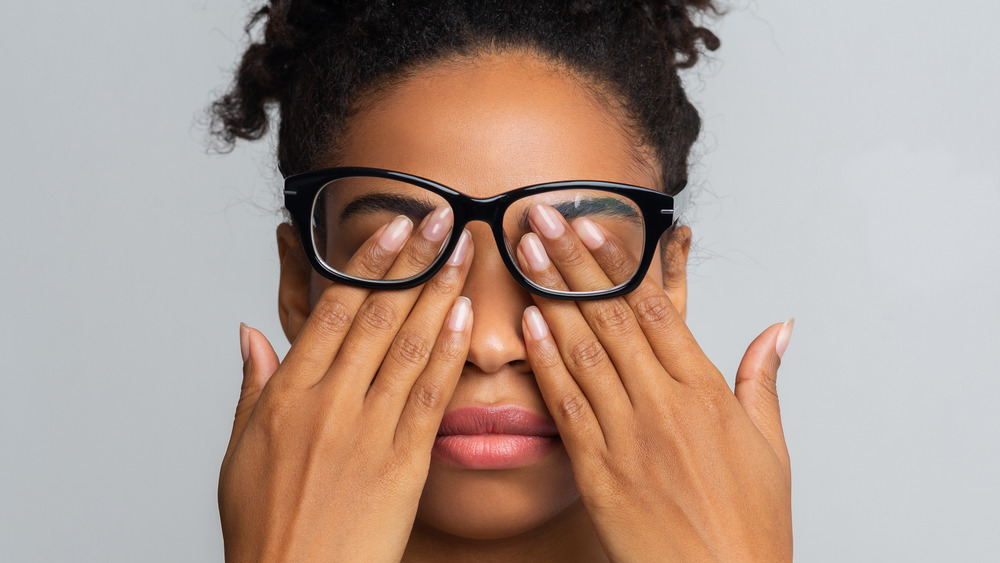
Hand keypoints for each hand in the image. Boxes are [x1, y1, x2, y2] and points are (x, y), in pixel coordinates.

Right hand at [220, 210, 473, 561]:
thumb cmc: (265, 524)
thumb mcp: (239, 450)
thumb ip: (252, 384)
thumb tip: (250, 334)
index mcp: (287, 393)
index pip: (333, 309)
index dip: (368, 262)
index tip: (394, 226)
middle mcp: (329, 402)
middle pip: (378, 315)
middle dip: (414, 261)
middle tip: (443, 218)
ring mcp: (367, 430)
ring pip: (409, 345)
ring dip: (441, 293)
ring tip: (464, 252)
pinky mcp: (403, 463)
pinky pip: (430, 397)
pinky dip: (449, 353)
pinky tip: (466, 318)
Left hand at [515, 205, 792, 561]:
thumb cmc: (749, 523)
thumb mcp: (771, 445)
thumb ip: (762, 379)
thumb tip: (778, 328)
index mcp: (706, 392)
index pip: (657, 308)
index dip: (620, 262)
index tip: (592, 224)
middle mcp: (664, 405)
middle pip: (612, 317)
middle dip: (573, 261)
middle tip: (542, 215)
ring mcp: (627, 436)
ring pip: (583, 351)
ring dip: (550, 296)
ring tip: (524, 251)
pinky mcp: (598, 472)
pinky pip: (567, 406)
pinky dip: (546, 362)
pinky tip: (528, 324)